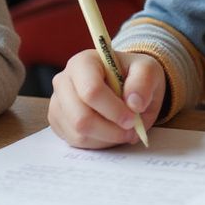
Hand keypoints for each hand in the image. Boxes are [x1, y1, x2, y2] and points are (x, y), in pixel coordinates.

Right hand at [48, 48, 165, 148]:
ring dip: (106, 138)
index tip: (133, 119)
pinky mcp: (57, 121)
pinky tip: (110, 131)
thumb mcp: (147, 70)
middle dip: (110, 130)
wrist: (123, 83)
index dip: (114, 110)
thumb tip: (134, 103)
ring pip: (78, 133)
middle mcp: (64, 80)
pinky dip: (98, 142)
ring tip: (123, 130)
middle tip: (131, 130)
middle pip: (81, 118)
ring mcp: (58, 102)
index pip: (91, 91)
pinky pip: (76, 141)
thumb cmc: (132, 75)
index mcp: (83, 62)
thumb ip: (143, 82)